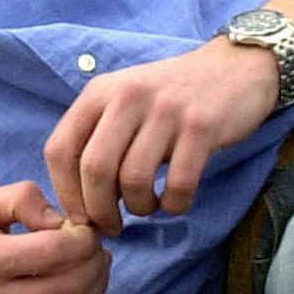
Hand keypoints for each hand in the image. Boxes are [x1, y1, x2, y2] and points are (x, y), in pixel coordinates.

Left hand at [44, 40, 280, 226]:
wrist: (234, 68)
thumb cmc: (171, 95)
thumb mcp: (123, 101)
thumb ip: (97, 138)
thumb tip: (80, 201)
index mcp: (100, 92)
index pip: (59, 149)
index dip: (65, 192)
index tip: (80, 215)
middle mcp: (127, 97)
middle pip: (94, 169)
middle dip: (99, 211)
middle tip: (112, 226)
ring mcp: (165, 111)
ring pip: (134, 181)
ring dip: (138, 208)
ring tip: (148, 206)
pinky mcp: (201, 127)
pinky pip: (178, 185)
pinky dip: (173, 205)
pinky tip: (175, 201)